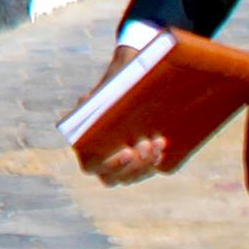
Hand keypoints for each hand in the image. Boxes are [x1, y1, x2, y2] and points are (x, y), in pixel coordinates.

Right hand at [73, 36, 187, 185]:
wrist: (137, 70)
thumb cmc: (121, 76)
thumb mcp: (111, 84)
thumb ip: (99, 94)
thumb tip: (88, 103)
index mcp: (85, 136)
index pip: (91, 165)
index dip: (109, 165)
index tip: (128, 151)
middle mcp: (99, 151)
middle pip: (111, 177)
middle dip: (133, 168)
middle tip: (148, 147)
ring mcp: (118, 155)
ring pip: (128, 177)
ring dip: (145, 166)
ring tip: (158, 142)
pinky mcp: (137, 155)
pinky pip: (143, 170)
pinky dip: (154, 162)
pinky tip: (162, 145)